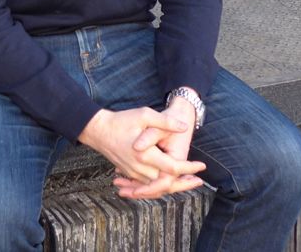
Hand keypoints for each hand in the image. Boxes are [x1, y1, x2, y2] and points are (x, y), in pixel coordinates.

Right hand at [78, 106, 205, 184]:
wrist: (99, 130)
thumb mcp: (145, 115)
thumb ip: (166, 122)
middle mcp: (139, 168)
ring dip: (172, 185)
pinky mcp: (129, 172)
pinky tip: (168, 181)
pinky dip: (159, 185)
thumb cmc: (122, 120)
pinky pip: (146, 184)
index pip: (172, 168)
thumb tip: (184, 128)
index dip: (188, 168)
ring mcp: (133, 172)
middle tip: (199, 181)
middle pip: (166, 183)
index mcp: (145, 154)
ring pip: (156, 186)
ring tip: (188, 182)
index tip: (201, 166)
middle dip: (183, 183)